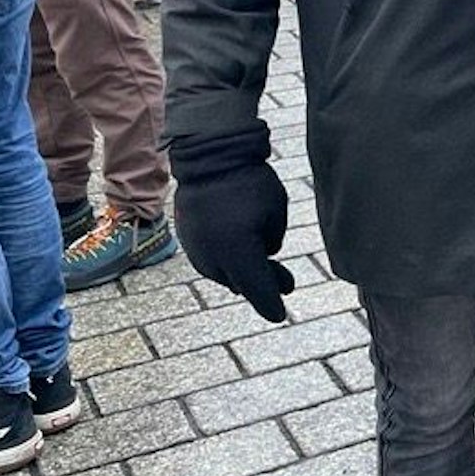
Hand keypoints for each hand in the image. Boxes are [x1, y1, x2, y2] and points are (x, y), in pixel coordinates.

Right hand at [169, 127, 293, 321]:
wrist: (210, 158)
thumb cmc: (251, 182)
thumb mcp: (275, 211)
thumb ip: (272, 240)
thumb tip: (265, 254)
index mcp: (239, 253)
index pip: (258, 289)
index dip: (270, 304)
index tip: (279, 316)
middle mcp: (214, 258)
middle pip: (242, 284)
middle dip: (263, 286)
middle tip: (286, 284)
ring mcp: (197, 250)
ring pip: (224, 274)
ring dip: (243, 273)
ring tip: (264, 266)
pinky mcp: (188, 240)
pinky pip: (210, 260)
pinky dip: (227, 261)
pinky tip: (240, 252)